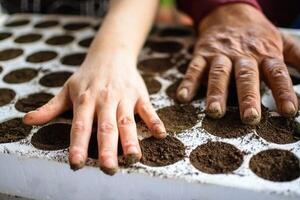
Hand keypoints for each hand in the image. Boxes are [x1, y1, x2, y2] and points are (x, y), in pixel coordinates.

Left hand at [23, 51, 166, 174]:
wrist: (111, 54)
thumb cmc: (87, 75)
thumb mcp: (67, 89)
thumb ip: (50, 107)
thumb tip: (28, 120)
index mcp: (85, 100)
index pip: (81, 125)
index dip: (78, 144)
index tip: (76, 163)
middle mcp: (105, 99)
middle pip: (106, 126)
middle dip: (107, 148)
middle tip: (108, 168)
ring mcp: (124, 97)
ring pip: (127, 121)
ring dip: (130, 139)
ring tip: (132, 158)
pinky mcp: (139, 95)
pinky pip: (148, 109)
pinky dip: (155, 121)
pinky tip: (160, 135)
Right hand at [177, 3, 299, 124]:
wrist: (229, 13)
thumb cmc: (257, 34)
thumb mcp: (282, 41)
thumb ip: (299, 58)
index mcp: (265, 54)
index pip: (277, 74)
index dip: (284, 92)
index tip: (289, 112)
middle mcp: (243, 55)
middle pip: (246, 76)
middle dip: (248, 97)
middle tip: (250, 118)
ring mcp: (220, 54)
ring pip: (219, 74)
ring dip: (216, 93)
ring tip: (214, 112)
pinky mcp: (202, 54)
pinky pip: (194, 68)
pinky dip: (188, 82)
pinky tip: (183, 97)